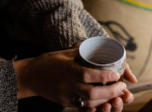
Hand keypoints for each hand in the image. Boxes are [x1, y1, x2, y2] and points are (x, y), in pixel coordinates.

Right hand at [14, 48, 129, 108]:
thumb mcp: (63, 53)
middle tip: (121, 86)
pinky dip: (95, 104)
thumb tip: (96, 47)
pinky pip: (83, 105)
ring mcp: (65, 95)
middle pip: (92, 92)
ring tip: (116, 93)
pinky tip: (104, 99)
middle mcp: (66, 84)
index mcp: (66, 69)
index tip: (117, 74)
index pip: (88, 74)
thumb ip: (80, 53)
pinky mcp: (65, 102)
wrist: (29, 76)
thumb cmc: (47, 62)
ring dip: (106, 99)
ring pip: (89, 102)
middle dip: (110, 91)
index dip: (104, 76)